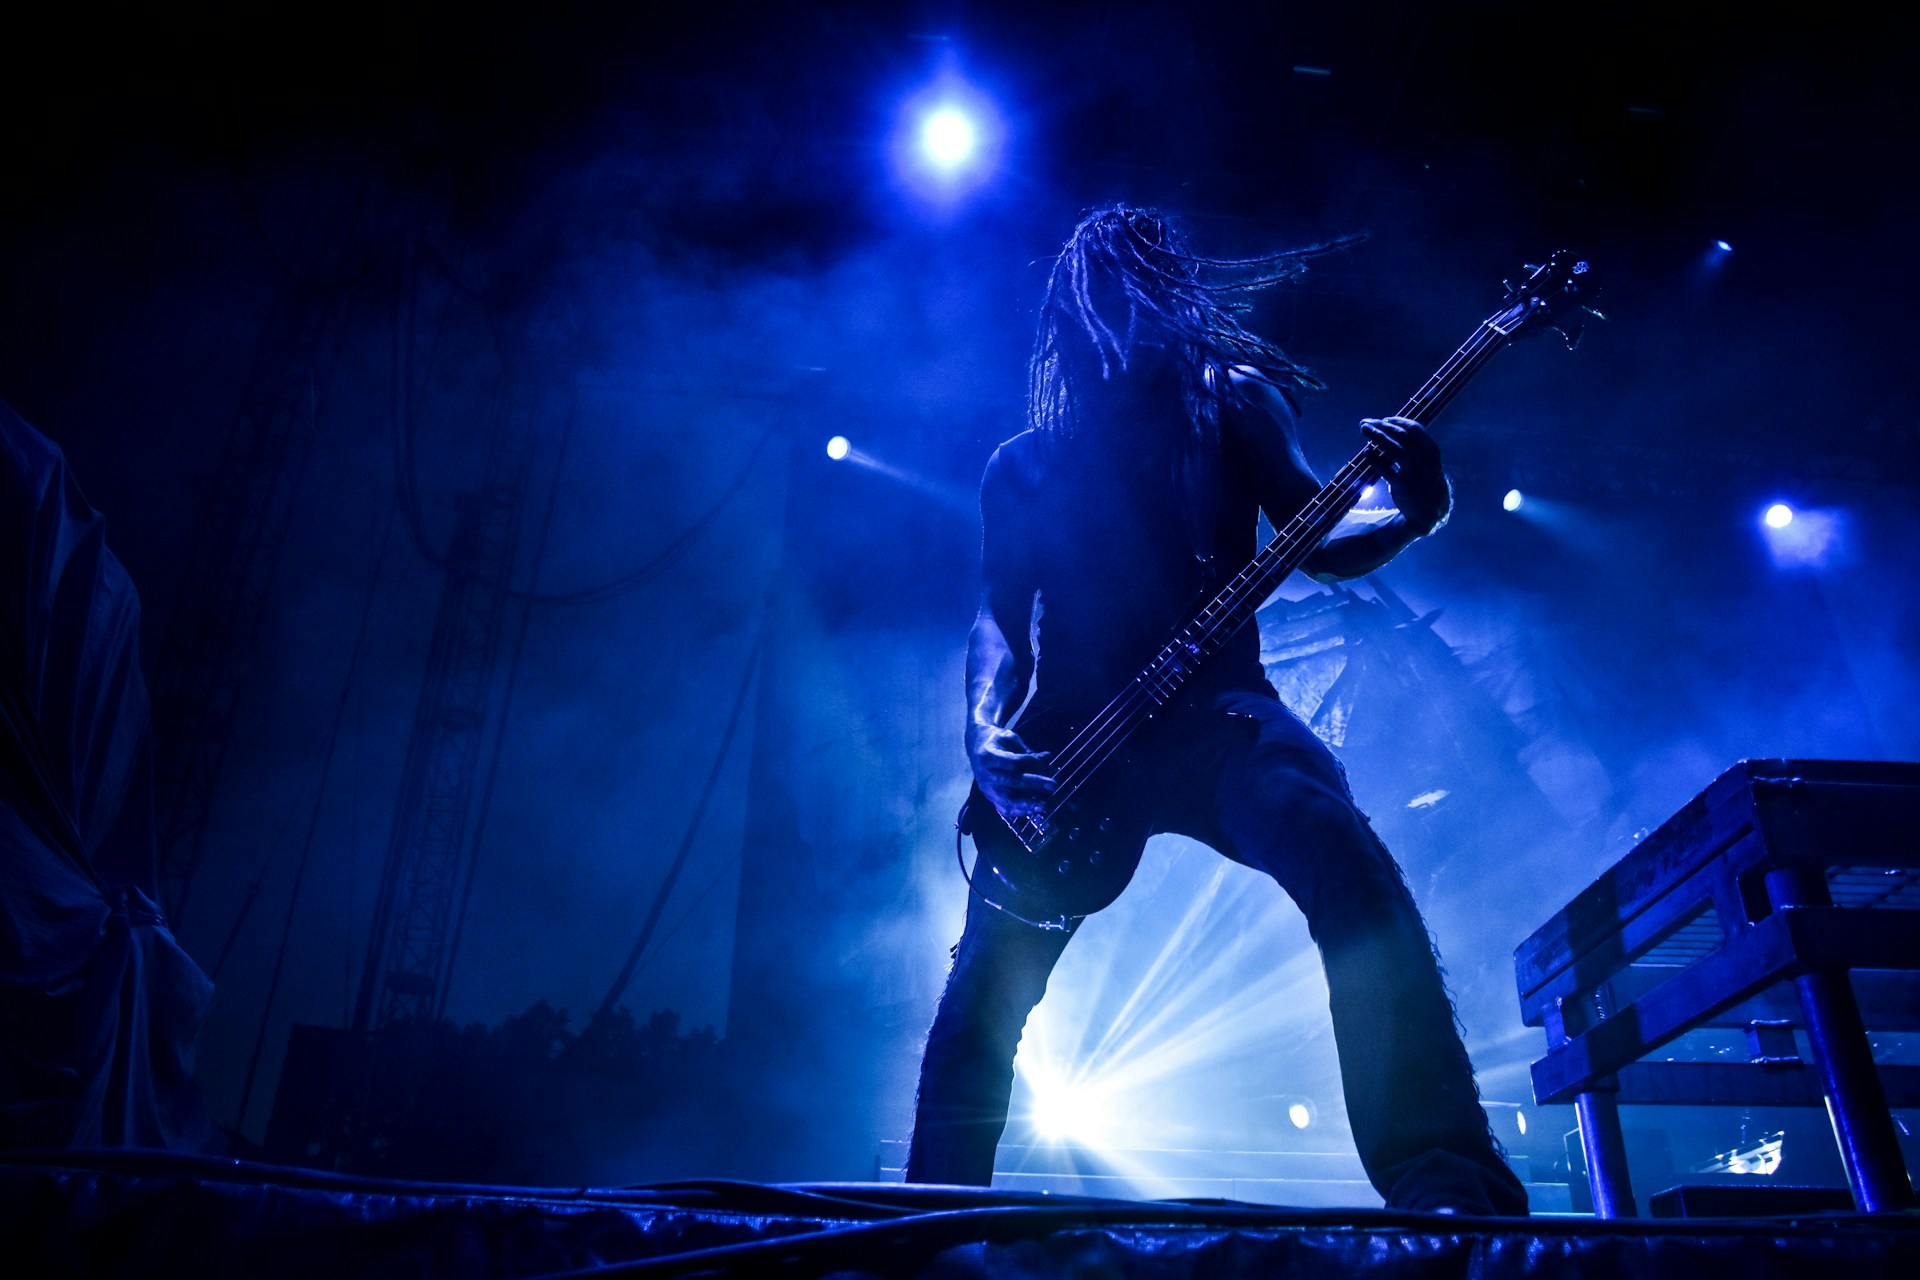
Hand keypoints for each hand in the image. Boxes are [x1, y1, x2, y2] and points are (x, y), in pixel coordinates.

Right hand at [968, 721, 1053, 820]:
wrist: (977, 746)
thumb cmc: (996, 741)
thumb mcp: (1010, 739)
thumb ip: (1027, 751)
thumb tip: (1047, 758)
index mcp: (987, 756)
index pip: (1012, 762)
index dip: (1031, 763)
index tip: (1046, 763)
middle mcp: (984, 774)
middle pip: (1010, 781)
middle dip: (1034, 784)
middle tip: (1053, 785)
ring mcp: (986, 788)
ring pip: (1005, 800)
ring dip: (1026, 804)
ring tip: (1043, 806)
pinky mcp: (989, 797)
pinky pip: (1003, 808)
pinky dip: (1019, 812)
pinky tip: (1033, 811)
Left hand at [1362, 416, 1450, 534]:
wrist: (1430, 508)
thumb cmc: (1425, 479)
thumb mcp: (1428, 460)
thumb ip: (1415, 445)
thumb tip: (1392, 427)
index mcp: (1431, 450)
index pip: (1413, 428)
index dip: (1397, 421)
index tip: (1383, 419)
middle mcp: (1424, 459)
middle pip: (1399, 436)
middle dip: (1381, 426)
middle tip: (1365, 423)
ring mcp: (1413, 472)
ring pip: (1392, 449)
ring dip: (1375, 436)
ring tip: (1363, 430)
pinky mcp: (1402, 485)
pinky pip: (1385, 470)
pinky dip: (1374, 459)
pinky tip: (1366, 452)